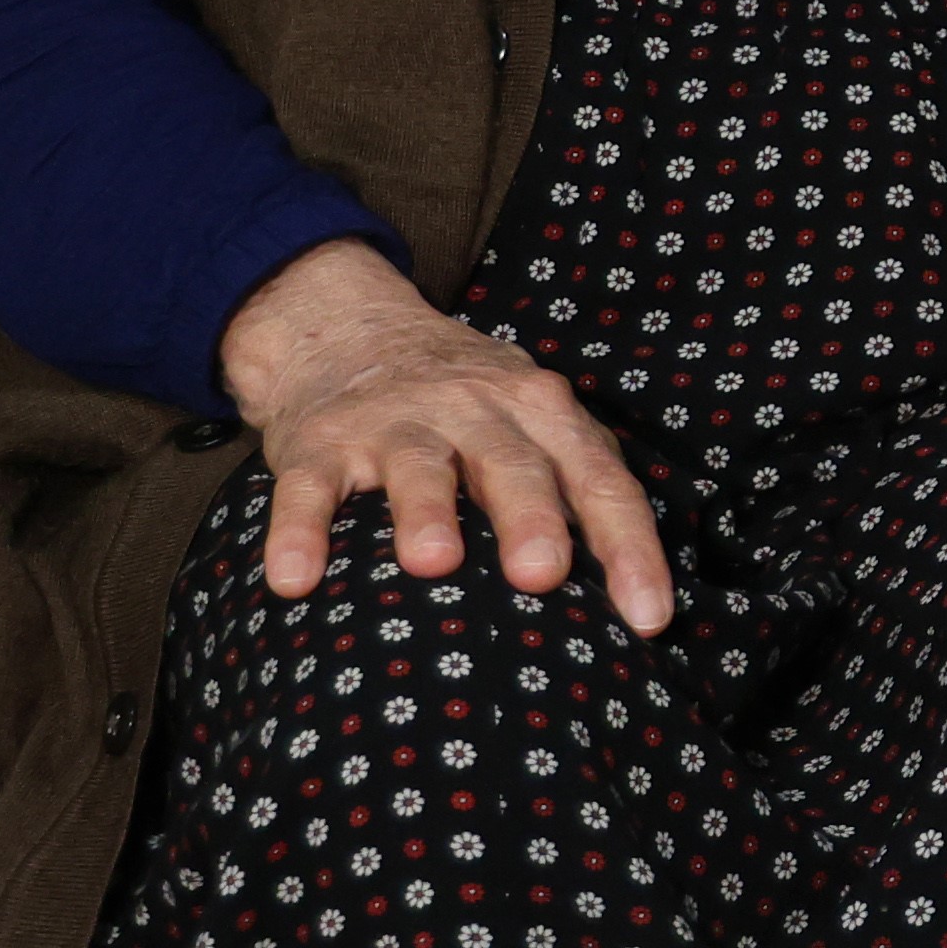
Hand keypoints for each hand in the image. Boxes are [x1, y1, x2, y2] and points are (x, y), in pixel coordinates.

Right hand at [216, 236, 672, 635]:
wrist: (352, 329)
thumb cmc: (468, 406)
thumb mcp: (532, 423)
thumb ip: (572, 489)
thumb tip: (628, 598)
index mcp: (543, 411)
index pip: (601, 480)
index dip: (630, 548)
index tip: (651, 618)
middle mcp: (477, 409)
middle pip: (514, 465)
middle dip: (533, 518)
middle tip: (544, 576)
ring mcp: (396, 423)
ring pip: (418, 466)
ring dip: (426, 513)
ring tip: (435, 564)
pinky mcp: (322, 443)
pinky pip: (309, 489)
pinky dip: (302, 531)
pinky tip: (295, 579)